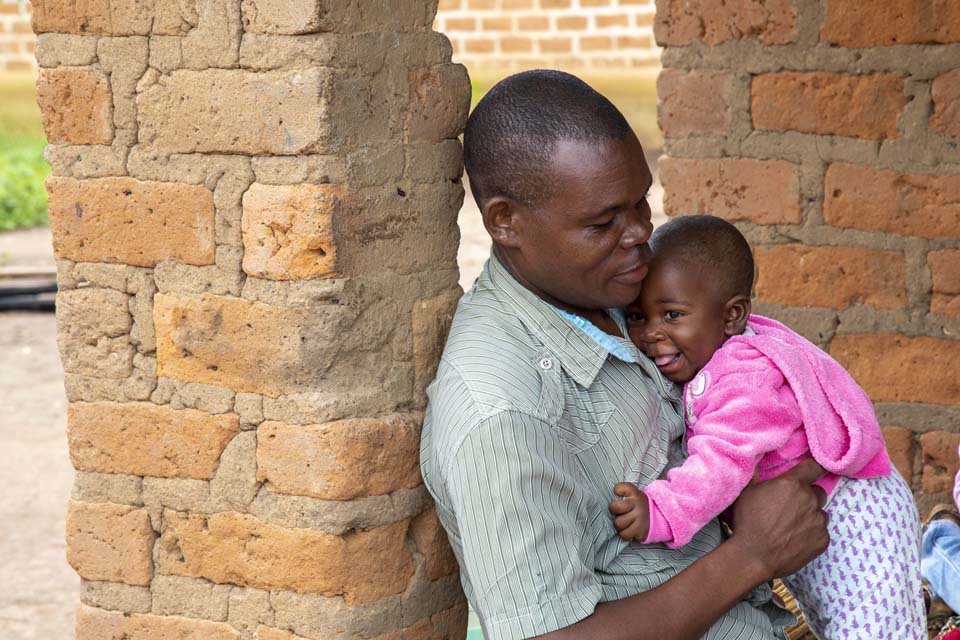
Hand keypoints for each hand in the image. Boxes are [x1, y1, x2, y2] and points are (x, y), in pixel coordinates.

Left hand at [609, 482, 650, 540]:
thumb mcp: (633, 495)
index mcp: (635, 493)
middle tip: (618, 512)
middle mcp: (638, 504)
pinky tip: (629, 529)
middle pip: (615, 507)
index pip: (620, 488)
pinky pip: (624, 534)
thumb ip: (622, 492)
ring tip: (624, 521)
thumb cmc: (637, 506)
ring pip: (618, 523)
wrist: (656, 517)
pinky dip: (625, 533)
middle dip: (614, 511)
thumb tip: (611, 495)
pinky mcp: (641, 531)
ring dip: (619, 524)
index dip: (617, 490)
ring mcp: (640, 518)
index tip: (618, 494)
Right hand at [726, 459, 828, 578]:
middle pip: (817, 492)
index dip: (816, 467)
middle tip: (790, 508)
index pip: (814, 467)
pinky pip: (821, 532)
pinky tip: (794, 539)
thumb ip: (758, 474)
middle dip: (807, 497)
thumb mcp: (746, 492)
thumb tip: (757, 459)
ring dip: (810, 516)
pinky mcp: (823, 540)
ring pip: (820, 513)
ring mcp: (818, 521)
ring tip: (791, 527)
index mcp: (792, 484)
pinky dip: (811, 534)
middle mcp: (809, 499)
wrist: (752, 556)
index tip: (817, 469)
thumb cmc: (747, 522)